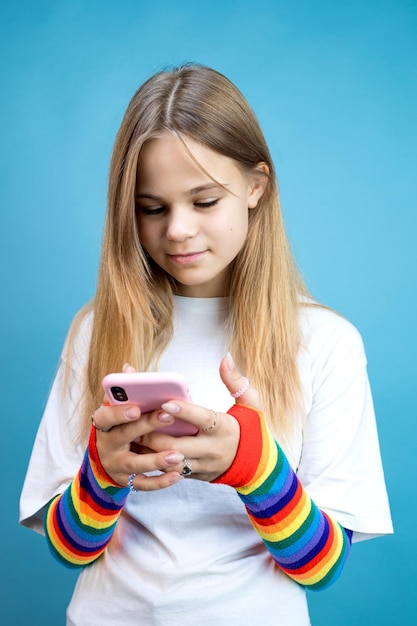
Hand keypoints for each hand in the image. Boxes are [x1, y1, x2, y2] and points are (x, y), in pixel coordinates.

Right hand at [92, 364, 185, 490]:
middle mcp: (107, 446)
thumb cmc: (118, 428)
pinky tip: (176, 475)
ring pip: (135, 464)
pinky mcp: (128, 481)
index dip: (118, 413)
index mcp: (104, 426)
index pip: (105, 417)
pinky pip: (143, 484)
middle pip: (124, 437)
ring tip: (177, 454)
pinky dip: (160, 482)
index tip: (136, 408)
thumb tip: (129, 368)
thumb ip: (124, 391)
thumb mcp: (116, 410)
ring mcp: (117, 466)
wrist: (107, 462)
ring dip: (156, 459)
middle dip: (146, 426)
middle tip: (167, 416)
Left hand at [140, 354, 261, 481]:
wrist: (258, 466)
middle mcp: (212, 449)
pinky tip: (138, 449)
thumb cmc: (252, 429)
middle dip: (153, 434)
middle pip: (177, 445)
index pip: (202, 419)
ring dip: (148, 450)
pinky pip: (170, 471)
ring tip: (130, 435)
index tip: (165, 402)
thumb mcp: (252, 403)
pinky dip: (154, 460)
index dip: (184, 412)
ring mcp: (202, 465)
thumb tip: (226, 359)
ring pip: (169, 461)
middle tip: (134, 420)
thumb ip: (236, 381)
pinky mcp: (195, 475)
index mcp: (225, 428)